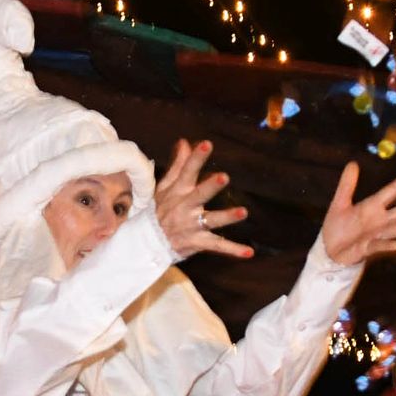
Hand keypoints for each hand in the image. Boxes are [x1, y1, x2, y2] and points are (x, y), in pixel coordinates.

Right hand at [154, 139, 253, 260]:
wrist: (145, 244)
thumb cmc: (158, 211)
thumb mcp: (164, 187)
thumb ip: (178, 165)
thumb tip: (185, 142)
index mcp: (178, 191)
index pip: (187, 171)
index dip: (196, 158)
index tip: (207, 144)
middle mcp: (185, 207)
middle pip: (199, 194)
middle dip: (210, 186)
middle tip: (223, 177)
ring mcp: (192, 225)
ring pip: (211, 220)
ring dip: (227, 216)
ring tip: (243, 212)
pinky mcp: (197, 242)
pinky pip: (217, 246)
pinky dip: (233, 250)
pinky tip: (249, 252)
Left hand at [320, 163, 395, 266]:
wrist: (328, 252)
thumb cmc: (336, 229)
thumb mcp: (340, 203)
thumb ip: (347, 184)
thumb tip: (353, 163)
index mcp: (374, 206)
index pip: (395, 189)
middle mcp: (381, 220)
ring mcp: (377, 235)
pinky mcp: (368, 249)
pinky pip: (380, 246)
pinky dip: (389, 246)